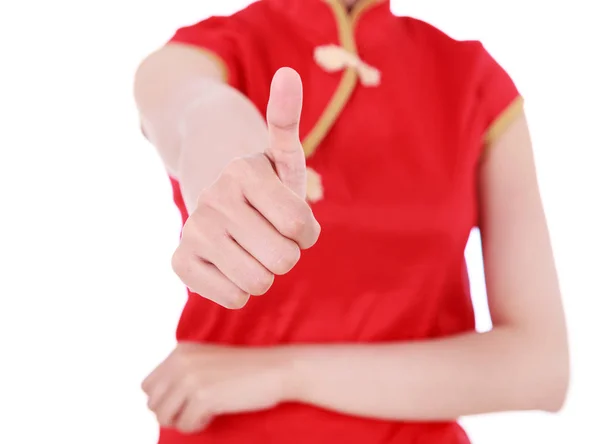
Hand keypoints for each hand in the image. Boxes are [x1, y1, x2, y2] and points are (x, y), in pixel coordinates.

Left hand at [142, 343, 290, 433]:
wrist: (276, 369)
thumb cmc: (245, 370)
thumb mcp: (206, 361)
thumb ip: (181, 372)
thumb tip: (155, 402)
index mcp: (180, 351)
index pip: (148, 386)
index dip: (166, 399)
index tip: (189, 400)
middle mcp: (180, 362)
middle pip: (152, 403)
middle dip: (172, 412)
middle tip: (196, 410)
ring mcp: (190, 378)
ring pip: (163, 417)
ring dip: (183, 421)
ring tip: (204, 413)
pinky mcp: (202, 397)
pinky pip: (184, 425)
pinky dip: (198, 425)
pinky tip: (215, 414)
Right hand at [171, 67, 320, 308]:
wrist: (212, 195)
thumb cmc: (262, 182)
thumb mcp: (282, 154)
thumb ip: (287, 119)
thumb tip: (290, 74)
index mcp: (244, 171)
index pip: (300, 228)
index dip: (305, 231)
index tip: (291, 218)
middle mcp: (214, 198)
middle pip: (283, 259)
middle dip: (286, 252)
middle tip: (269, 233)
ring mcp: (193, 230)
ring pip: (258, 283)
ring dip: (265, 271)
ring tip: (252, 247)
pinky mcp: (180, 261)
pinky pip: (233, 298)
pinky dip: (241, 289)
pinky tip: (232, 264)